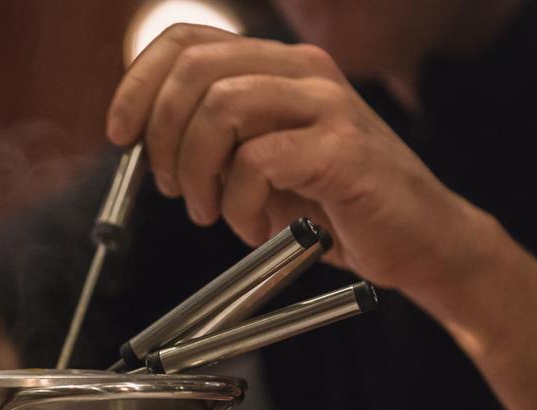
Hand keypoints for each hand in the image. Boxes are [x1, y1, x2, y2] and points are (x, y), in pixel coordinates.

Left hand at [107, 25, 492, 299]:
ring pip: (221, 108)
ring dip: (197, 173)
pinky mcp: (343, 150)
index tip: (120, 136)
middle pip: (196, 70)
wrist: (416, 241)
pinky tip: (256, 226)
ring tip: (211, 213)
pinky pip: (258, 163)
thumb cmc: (333, 207)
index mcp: (277, 67)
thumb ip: (211, 142)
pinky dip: (240, 204)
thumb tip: (142, 144)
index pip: (186, 41)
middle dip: (162, 137)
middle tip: (173, 188)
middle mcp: (303, 71)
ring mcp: (328, 105)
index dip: (138, 84)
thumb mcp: (257, 165)